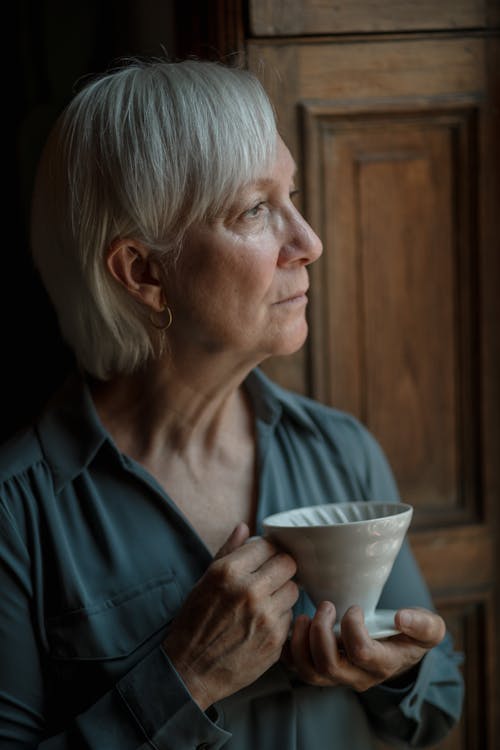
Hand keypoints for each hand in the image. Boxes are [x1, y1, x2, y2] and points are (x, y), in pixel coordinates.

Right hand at [162, 523, 298, 708]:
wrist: (190, 670)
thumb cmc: (195, 622)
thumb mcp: (204, 581)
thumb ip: (228, 551)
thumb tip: (244, 526)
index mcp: (229, 572)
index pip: (268, 546)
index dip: (267, 551)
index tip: (263, 559)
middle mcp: (250, 591)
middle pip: (288, 564)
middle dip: (280, 568)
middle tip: (270, 578)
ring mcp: (265, 616)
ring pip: (294, 589)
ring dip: (283, 593)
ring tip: (265, 601)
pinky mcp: (276, 640)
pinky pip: (290, 616)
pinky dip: (280, 617)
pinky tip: (262, 623)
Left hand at [282, 602, 445, 690]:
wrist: (397, 650)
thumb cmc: (410, 634)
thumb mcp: (429, 629)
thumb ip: (424, 624)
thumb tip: (402, 618)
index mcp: (383, 664)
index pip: (362, 653)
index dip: (353, 627)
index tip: (354, 608)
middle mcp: (357, 676)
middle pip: (329, 666)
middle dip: (321, 632)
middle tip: (325, 606)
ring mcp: (337, 676)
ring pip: (309, 672)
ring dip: (300, 642)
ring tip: (304, 616)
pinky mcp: (320, 670)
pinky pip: (296, 668)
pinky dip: (289, 648)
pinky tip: (294, 625)